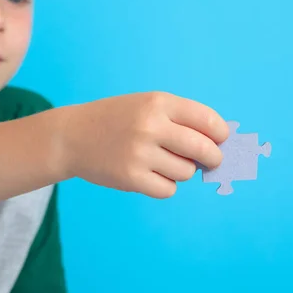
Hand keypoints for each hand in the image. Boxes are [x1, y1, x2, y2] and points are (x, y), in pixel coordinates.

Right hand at [59, 91, 229, 197]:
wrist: (72, 136)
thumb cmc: (115, 120)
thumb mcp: (145, 105)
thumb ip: (179, 119)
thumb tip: (217, 145)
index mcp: (158, 103)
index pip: (208, 120)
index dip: (220, 134)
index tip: (220, 140)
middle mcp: (151, 126)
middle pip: (203, 149)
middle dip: (213, 158)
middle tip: (210, 161)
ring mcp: (140, 153)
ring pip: (186, 172)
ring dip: (181, 171)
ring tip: (161, 163)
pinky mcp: (131, 178)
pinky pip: (168, 189)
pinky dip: (164, 185)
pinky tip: (149, 175)